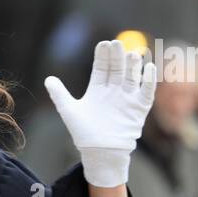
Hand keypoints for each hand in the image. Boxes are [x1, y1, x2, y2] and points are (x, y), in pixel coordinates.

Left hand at [44, 39, 156, 187]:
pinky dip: (149, 81)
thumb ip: (59, 94)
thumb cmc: (84, 132)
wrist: (99, 152)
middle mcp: (114, 91)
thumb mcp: (69, 110)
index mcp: (98, 89)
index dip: (103, 56)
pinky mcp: (139, 108)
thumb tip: (48, 79)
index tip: (103, 44)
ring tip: (133, 54)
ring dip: (133, 66)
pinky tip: (150, 69)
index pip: (102, 67)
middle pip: (117, 69)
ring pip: (132, 77)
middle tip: (117, 44)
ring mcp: (128, 98)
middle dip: (118, 57)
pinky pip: (147, 92)